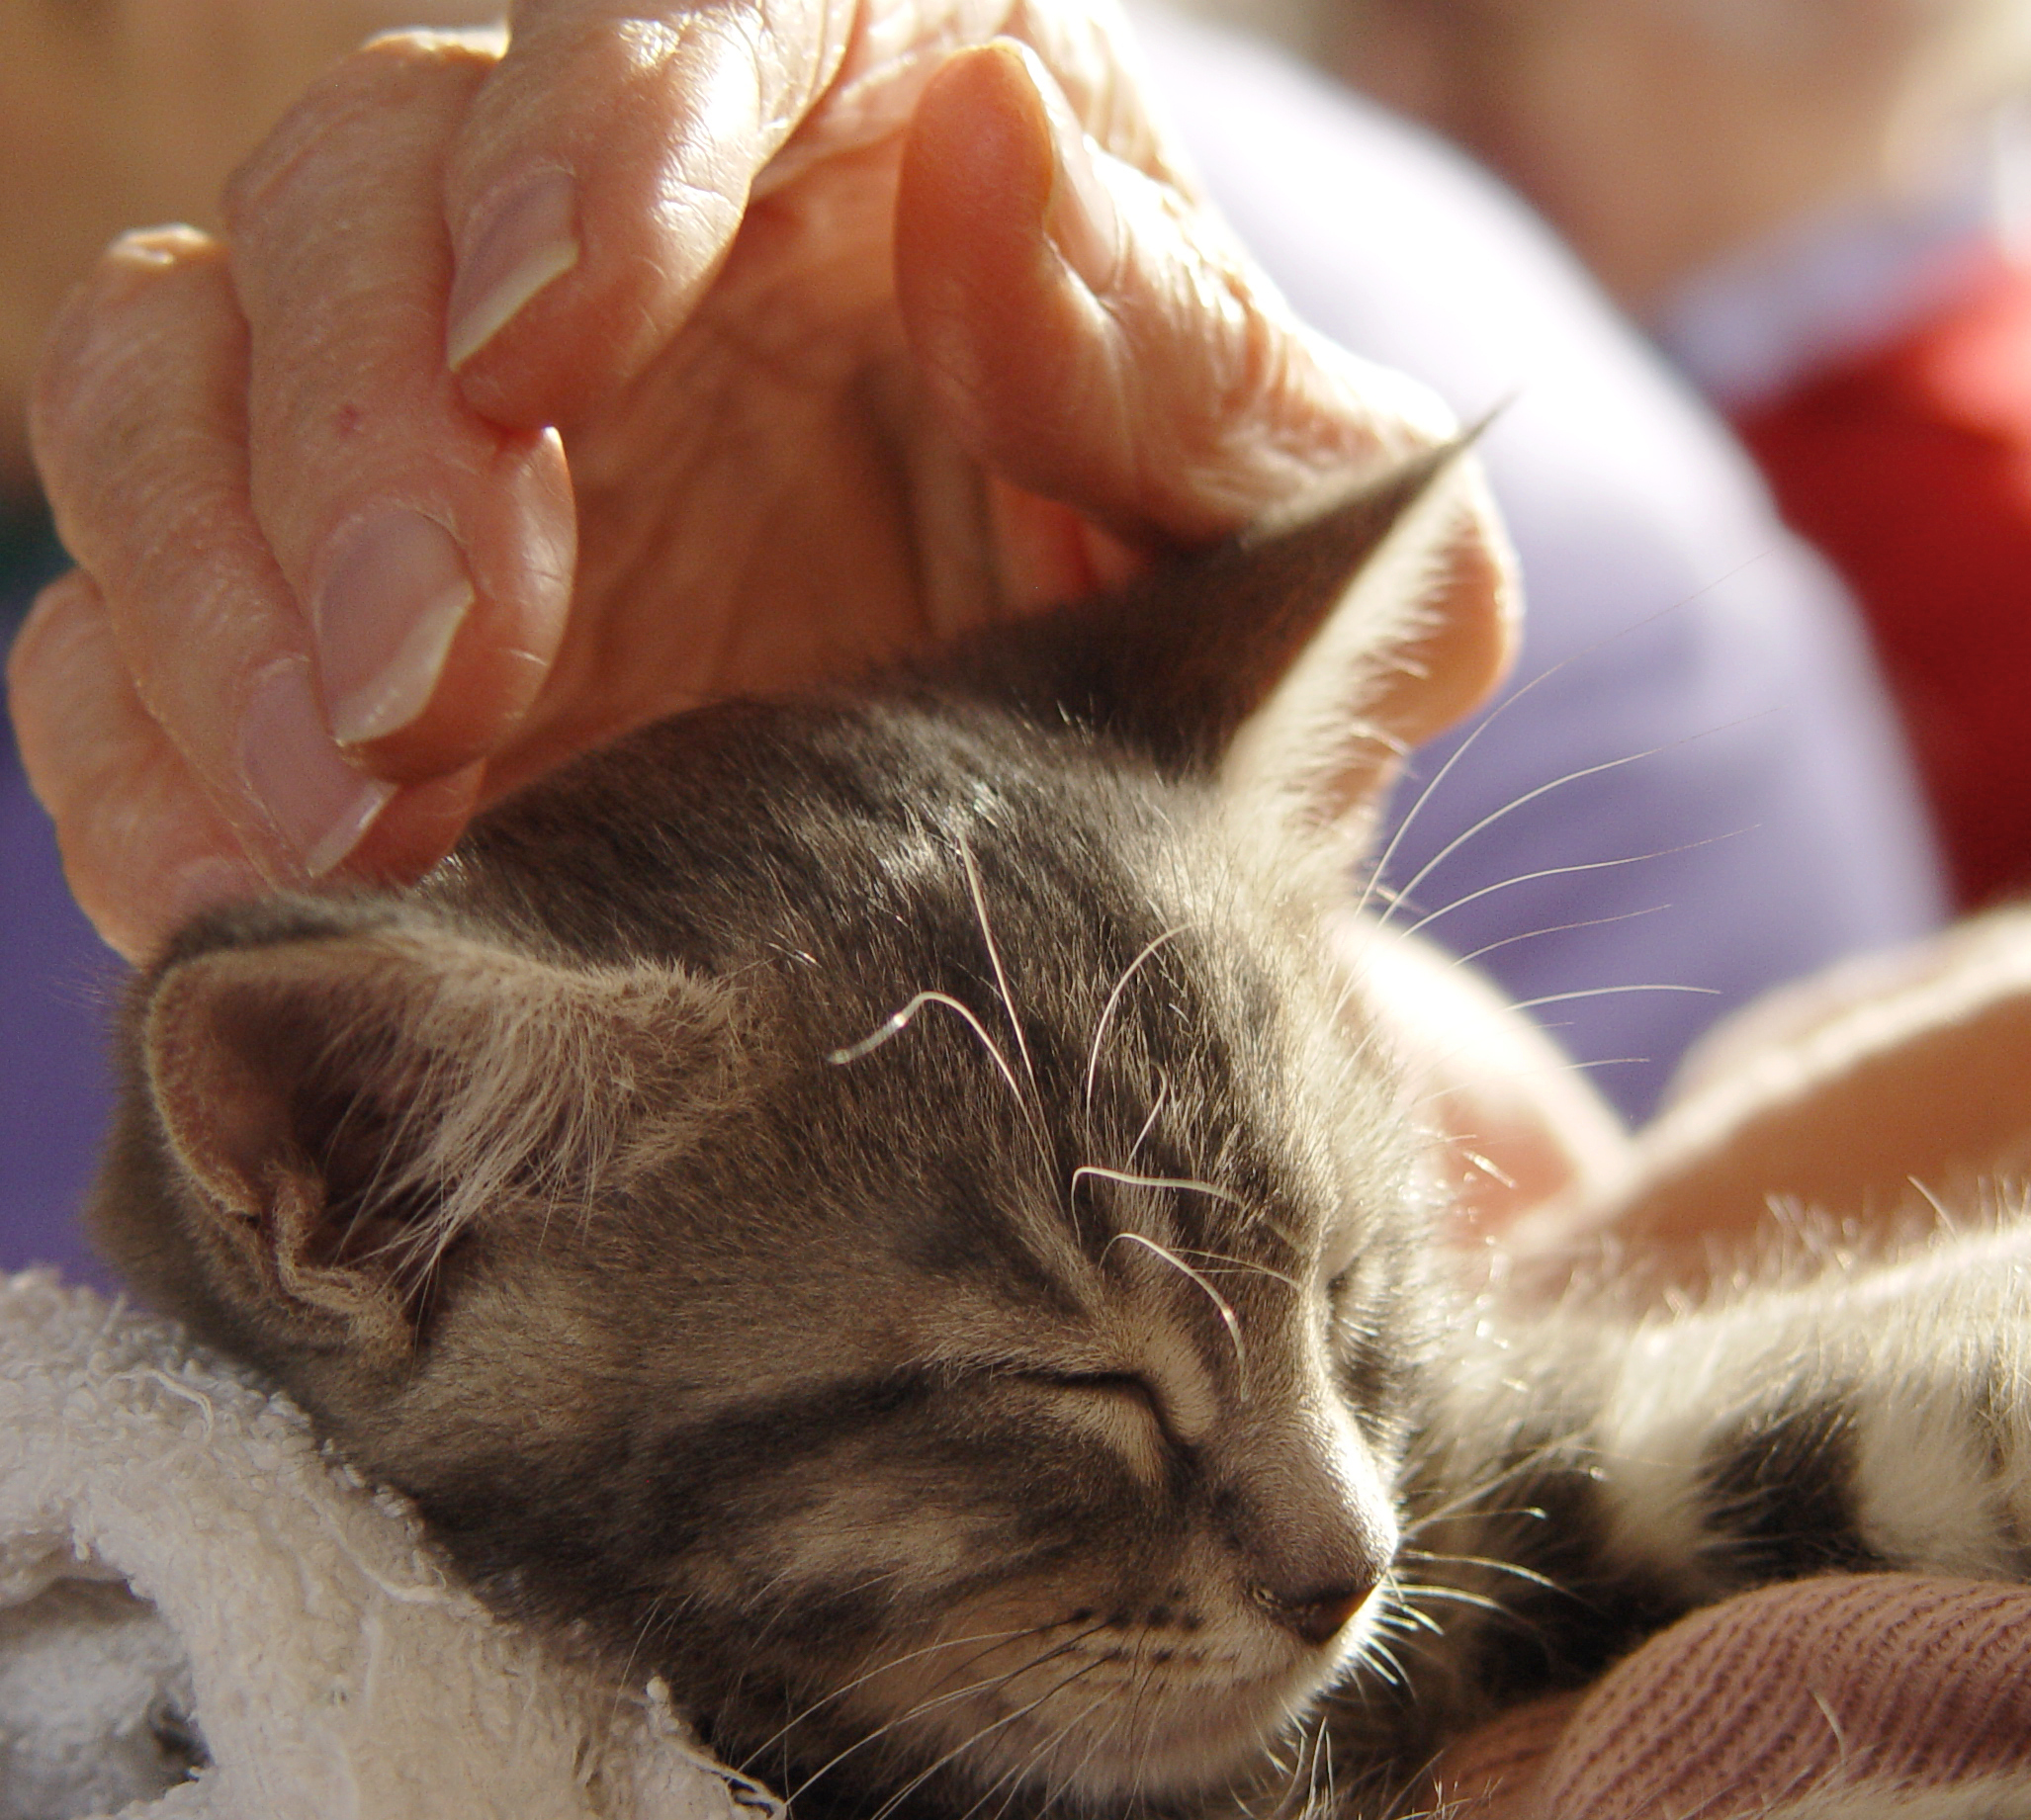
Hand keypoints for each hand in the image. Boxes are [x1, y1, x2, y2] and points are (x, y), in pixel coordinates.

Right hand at [12, 0, 1514, 959]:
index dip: (595, 130)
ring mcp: (422, 427)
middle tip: (441, 671)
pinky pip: (117, 626)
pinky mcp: (312, 620)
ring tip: (354, 802)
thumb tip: (998, 163)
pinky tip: (248, 881)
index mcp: (857, 127)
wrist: (1073, 847)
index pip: (690, 14)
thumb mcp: (1273, 530)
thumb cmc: (1192, 633)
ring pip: (174, 365)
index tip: (561, 327)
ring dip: (223, 580)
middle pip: (365, 186)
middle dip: (372, 423)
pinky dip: (141, 748)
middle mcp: (599, 235)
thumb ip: (1193, 367)